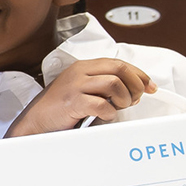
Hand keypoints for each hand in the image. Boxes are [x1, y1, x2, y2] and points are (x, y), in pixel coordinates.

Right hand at [4, 59, 154, 138]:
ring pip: (114, 83)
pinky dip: (109, 112)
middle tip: (136, 99)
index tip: (150, 86)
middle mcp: (80, 72)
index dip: (139, 74)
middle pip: (120, 69)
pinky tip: (105, 116)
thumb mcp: (81, 89)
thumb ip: (102, 85)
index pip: (119, 63)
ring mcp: (75, 86)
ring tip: (118, 108)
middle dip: (135, 84)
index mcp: (83, 66)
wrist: (35, 122)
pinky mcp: (72, 102)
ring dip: (123, 98)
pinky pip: (101, 104)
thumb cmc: (59, 108)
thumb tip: (132, 90)